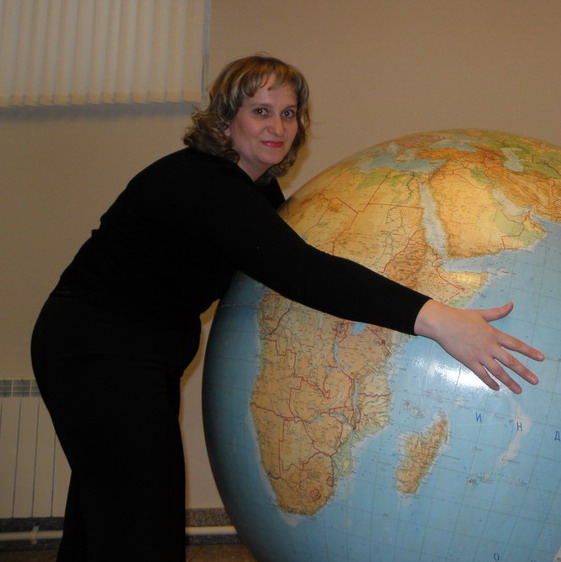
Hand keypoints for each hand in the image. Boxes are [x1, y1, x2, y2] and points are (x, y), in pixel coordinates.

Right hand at [414, 300, 543, 392]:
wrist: (443, 324)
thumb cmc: (460, 317)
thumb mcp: (481, 313)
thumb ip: (498, 312)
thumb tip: (511, 305)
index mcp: (493, 334)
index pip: (515, 344)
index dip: (529, 351)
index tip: (540, 358)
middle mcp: (489, 346)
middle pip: (510, 361)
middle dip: (524, 372)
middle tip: (535, 381)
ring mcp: (479, 355)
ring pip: (498, 371)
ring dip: (509, 381)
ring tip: (518, 390)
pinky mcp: (469, 361)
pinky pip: (481, 374)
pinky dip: (489, 382)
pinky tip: (496, 388)